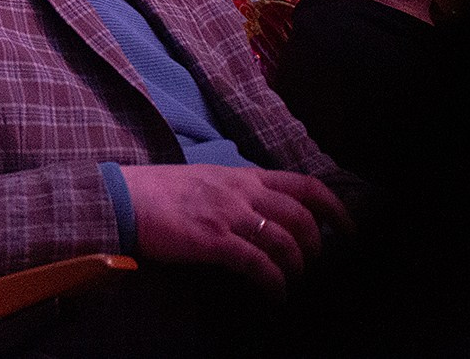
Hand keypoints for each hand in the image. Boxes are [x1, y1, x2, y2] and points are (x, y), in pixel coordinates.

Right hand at [120, 163, 353, 295]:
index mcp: (241, 175)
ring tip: (292, 281)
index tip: (348, 229)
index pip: (304, 185)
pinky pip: (258, 264)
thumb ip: (236, 190)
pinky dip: (274, 283)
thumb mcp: (205, 178)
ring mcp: (227, 215)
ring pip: (285, 241)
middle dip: (317, 246)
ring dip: (298, 267)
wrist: (122, 197)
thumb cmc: (158, 190)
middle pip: (302, 217)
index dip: (334, 209)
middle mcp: (241, 192)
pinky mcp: (212, 240)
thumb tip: (261, 211)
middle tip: (313, 264)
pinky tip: (274, 294)